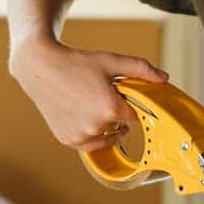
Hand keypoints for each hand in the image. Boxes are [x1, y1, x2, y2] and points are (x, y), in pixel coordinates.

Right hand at [9, 35, 167, 151]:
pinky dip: (89, 132)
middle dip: (115, 112)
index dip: (132, 106)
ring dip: (103, 124)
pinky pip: (89, 142)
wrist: (40, 67)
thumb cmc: (75, 63)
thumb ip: (140, 69)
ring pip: (105, 135)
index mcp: (110, 109)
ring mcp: (80, 136)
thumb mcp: (111, 61)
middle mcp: (95, 127)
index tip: (125, 99)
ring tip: (88, 102)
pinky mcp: (68, 140)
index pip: (135, 116)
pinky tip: (81, 114)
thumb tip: (163, 78)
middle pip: (119, 125)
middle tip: (99, 94)